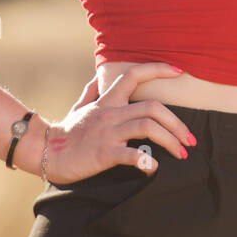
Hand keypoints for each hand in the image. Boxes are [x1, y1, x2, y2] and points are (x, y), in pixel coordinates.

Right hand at [42, 62, 194, 185]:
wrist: (46, 152)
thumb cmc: (67, 132)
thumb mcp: (79, 107)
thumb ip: (91, 91)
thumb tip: (99, 76)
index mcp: (108, 101)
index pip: (134, 74)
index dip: (158, 68)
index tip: (179, 71)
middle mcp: (111, 112)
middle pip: (153, 107)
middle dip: (177, 123)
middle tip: (190, 140)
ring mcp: (108, 132)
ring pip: (148, 127)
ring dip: (170, 140)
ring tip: (182, 154)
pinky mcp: (103, 153)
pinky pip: (130, 154)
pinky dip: (146, 161)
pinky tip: (154, 168)